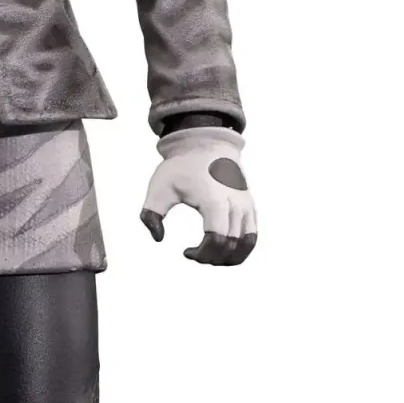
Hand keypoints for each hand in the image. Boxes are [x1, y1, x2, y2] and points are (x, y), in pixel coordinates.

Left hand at [140, 128, 256, 265]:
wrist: (206, 144)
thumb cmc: (181, 167)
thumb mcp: (158, 188)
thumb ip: (151, 215)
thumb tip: (158, 238)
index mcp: (214, 200)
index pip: (216, 241)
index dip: (202, 255)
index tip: (186, 252)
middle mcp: (235, 204)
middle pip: (231, 246)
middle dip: (211, 258)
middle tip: (195, 254)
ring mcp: (246, 204)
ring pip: (246, 244)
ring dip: (228, 258)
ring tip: (210, 254)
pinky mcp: (250, 205)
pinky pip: (252, 236)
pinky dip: (240, 249)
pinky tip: (222, 249)